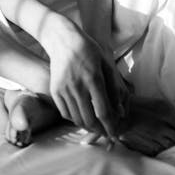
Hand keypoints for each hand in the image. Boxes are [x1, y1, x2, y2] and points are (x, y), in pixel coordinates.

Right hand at [41, 17, 119, 138]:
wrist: (63, 40)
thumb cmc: (89, 50)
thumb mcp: (106, 65)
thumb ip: (114, 89)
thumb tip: (119, 111)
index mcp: (93, 79)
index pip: (103, 112)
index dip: (110, 126)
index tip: (115, 133)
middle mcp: (77, 86)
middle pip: (89, 120)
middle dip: (100, 131)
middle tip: (106, 133)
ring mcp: (64, 89)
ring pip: (77, 119)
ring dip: (88, 127)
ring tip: (95, 127)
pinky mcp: (55, 91)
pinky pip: (65, 113)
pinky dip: (74, 119)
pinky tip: (82, 117)